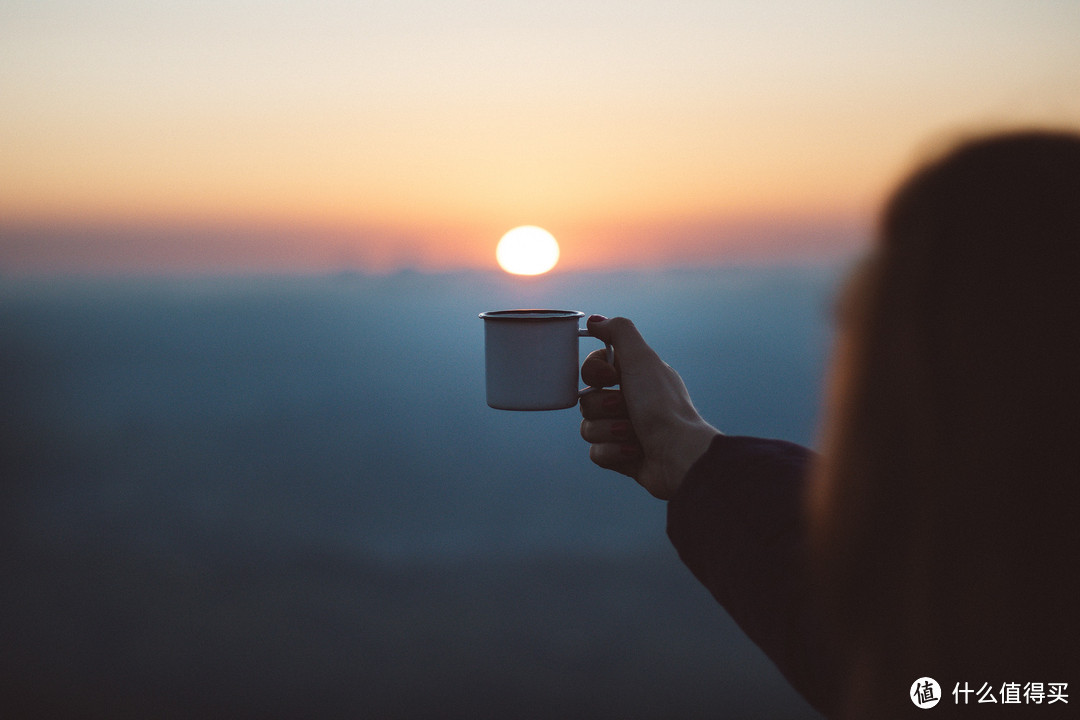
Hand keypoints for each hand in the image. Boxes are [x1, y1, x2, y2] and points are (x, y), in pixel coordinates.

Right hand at [579, 315, 719, 498]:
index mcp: (635, 376)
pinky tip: (635, 452)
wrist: (678, 453)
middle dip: (604, 406)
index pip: (593, 368)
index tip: (610, 376)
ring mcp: (625, 430)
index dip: (594, 372)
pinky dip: (614, 452)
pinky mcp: (622, 457)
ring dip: (610, 431)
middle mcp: (630, 401)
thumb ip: (618, 331)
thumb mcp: (642, 358)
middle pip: (587, 399)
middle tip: (628, 409)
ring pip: (588, 427)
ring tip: (634, 435)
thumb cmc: (662, 405)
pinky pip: (596, 452)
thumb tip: (594, 321)